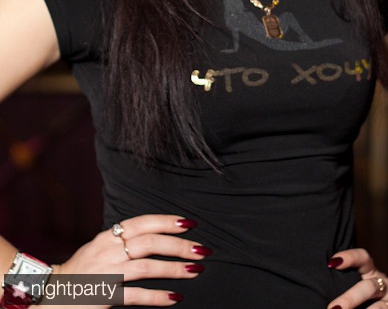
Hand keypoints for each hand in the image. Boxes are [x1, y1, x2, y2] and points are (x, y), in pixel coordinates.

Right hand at [51, 214, 211, 306]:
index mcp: (109, 235)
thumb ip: (125, 238)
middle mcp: (108, 250)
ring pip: (146, 267)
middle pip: (149, 242)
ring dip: (173, 269)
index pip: (143, 222)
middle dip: (179, 245)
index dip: (167, 221)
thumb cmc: (84, 268)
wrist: (54, 293)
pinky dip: (156, 296)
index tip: (190, 223)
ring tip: (195, 271)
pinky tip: (174, 297)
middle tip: (201, 250)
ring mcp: (106, 272)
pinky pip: (135, 295)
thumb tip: (160, 233)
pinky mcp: (104, 295)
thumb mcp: (102, 246)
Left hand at [327, 248, 387, 308]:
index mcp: (374, 273)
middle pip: (369, 288)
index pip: (363, 258)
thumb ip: (348, 282)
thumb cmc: (376, 295)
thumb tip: (317, 288)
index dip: (349, 257)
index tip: (332, 262)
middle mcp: (386, 286)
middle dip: (350, 299)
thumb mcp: (367, 284)